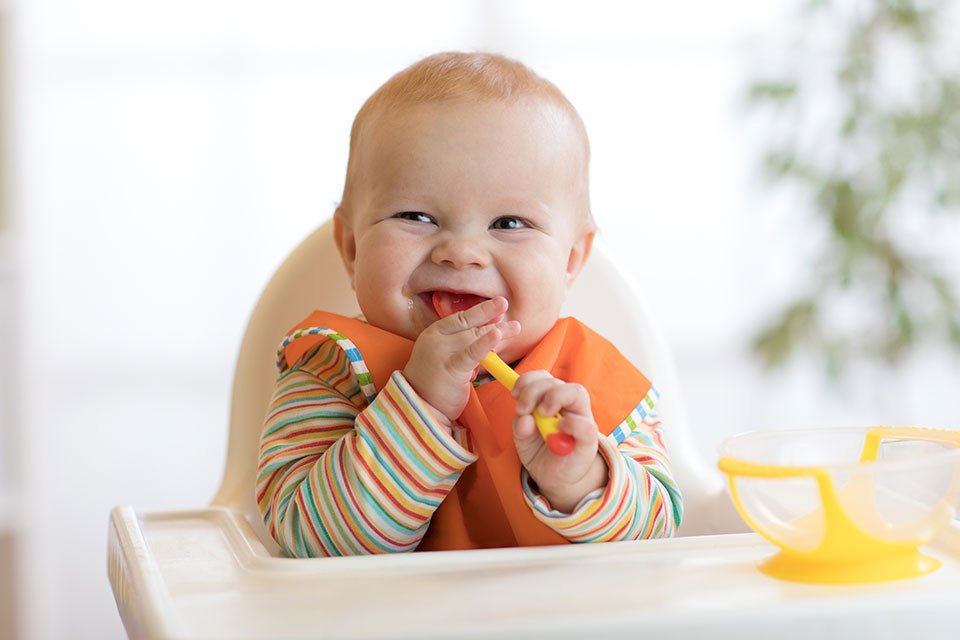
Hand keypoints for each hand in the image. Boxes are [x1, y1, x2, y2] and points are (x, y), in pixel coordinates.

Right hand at [403, 296, 519, 425]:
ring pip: (474, 336)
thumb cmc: (433, 384)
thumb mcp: (444, 357)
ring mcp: (443, 353)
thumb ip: (460, 346)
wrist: (419, 406)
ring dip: (497, 331)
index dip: (479, 312)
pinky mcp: (451, 368)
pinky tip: (496, 334)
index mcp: (433, 334)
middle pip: (468, 324)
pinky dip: (485, 343)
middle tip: (505, 303)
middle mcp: (436, 339)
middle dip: (488, 313)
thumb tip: (486, 334)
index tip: (496, 307)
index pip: (459, 318)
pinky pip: (471, 353)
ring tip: (515, 327)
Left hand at [512, 371, 606, 512]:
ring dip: (554, 398)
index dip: (527, 380)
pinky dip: (572, 423)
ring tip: (542, 414)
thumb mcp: (523, 439)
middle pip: (555, 382)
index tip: (515, 394)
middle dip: (533, 391)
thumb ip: (520, 428)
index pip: (543, 378)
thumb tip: (524, 419)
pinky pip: (585, 424)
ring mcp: (581, 419)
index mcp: (550, 400)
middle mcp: (567, 404)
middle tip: (522, 409)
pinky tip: (560, 428)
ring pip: (576, 392)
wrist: (556, 478)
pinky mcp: (589, 439)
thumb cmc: (540, 451)